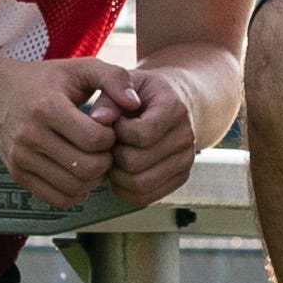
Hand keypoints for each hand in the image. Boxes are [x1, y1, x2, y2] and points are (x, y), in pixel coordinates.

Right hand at [0, 57, 123, 208]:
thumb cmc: (47, 81)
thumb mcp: (80, 68)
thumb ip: (113, 78)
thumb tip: (136, 104)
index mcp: (47, 107)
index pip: (94, 139)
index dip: (111, 138)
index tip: (107, 129)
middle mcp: (30, 135)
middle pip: (87, 168)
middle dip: (105, 161)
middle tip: (105, 149)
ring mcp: (21, 158)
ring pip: (74, 187)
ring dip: (93, 179)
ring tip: (93, 160)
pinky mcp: (17, 175)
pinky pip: (57, 199)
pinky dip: (76, 193)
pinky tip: (79, 174)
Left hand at [95, 60, 210, 200]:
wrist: (172, 105)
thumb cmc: (142, 95)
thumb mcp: (127, 85)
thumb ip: (109, 99)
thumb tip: (96, 119)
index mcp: (174, 109)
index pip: (140, 134)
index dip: (117, 133)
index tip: (113, 124)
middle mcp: (186, 136)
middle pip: (136, 162)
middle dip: (114, 155)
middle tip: (109, 144)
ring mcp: (186, 160)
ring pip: (140, 185)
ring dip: (117, 175)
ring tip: (113, 158)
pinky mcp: (180, 178)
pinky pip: (144, 198)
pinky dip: (124, 189)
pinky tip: (120, 172)